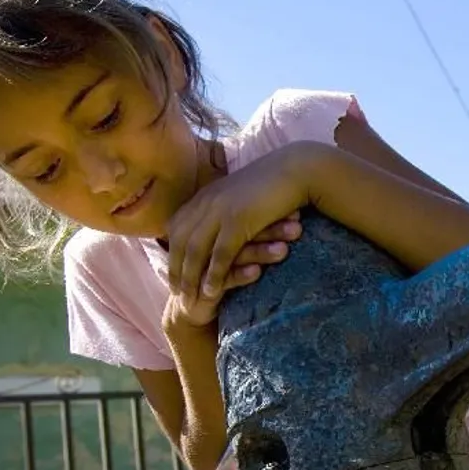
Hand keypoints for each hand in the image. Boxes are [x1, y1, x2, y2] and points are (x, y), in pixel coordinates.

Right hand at [163, 213, 302, 328]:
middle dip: (271, 229)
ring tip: (283, 250)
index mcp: (218, 226)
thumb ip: (256, 235)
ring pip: (235, 253)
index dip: (273, 214)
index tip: (297, 212)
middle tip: (296, 227)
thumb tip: (294, 214)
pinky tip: (257, 272)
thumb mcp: (241, 251)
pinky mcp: (202, 285)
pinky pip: (224, 277)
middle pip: (243, 231)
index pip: (247, 215)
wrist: (191, 305)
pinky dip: (240, 274)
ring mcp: (205, 262)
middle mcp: (210, 240)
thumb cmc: (224, 273)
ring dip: (259, 251)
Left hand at [167, 143, 324, 305]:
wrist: (296, 169)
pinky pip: (220, 254)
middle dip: (176, 269)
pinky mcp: (238, 220)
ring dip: (191, 277)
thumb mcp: (241, 193)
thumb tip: (220, 220)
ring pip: (196, 251)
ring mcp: (220, 211)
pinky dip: (213, 274)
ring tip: (189, 299)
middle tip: (176, 293)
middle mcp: (207, 202)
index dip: (172, 253)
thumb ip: (226, 205)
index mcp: (206, 195)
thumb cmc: (274, 183)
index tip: (173, 274)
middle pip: (180, 242)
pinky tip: (211, 292)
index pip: (177, 228)